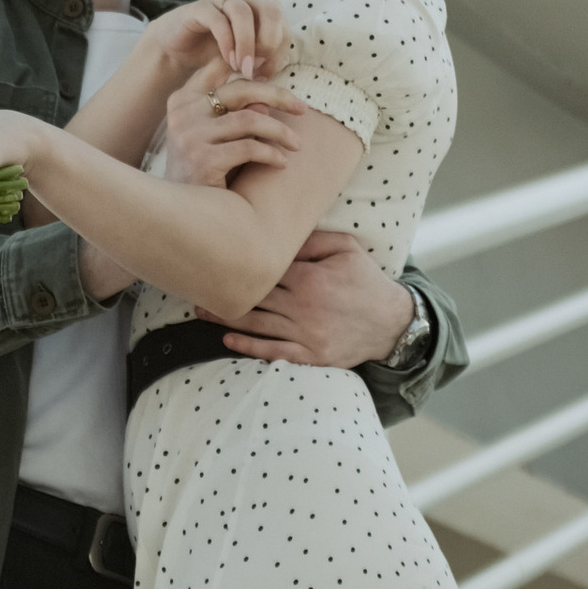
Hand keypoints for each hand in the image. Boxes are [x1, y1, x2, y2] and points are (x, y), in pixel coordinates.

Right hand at [156, 0, 290, 84]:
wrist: (179, 48)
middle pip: (270, 10)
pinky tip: (227, 60)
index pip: (283, 24)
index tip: (265, 76)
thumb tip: (271, 75)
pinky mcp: (200, 7)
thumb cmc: (216, 52)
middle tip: (257, 69)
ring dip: (247, 43)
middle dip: (268, 42)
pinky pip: (218, 19)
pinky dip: (227, 41)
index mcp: (262, 5)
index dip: (279, 52)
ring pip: (244, 12)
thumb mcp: (246, 58)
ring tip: (242, 68)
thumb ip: (263, 60)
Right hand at [162, 71, 307, 187]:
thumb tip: (267, 102)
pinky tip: (282, 163)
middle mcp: (183, 113)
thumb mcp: (216, 136)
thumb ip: (236, 114)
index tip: (275, 82)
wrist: (181, 213)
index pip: (219, 69)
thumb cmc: (202, 171)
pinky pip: (249, 148)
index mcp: (183, 100)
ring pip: (250, 119)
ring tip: (297, 145)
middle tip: (302, 108)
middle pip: (241, 89)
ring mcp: (190, 135)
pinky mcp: (203, 159)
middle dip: (278, 96)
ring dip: (280, 132)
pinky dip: (272, 154)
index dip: (250, 68)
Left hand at [204, 232, 415, 369]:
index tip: (213, 256)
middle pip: (254, 297)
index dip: (238, 262)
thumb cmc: (366, 280)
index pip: (265, 269)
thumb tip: (279, 233)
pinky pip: (273, 352)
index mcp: (311, 278)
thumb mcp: (346, 249)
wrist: (392, 323)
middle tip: (195, 284)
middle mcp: (305, 307)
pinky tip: (226, 339)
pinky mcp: (311, 356)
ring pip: (257, 326)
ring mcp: (307, 334)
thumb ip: (312, 240)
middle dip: (223, 291)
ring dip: (225, 319)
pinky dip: (248, 347)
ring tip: (200, 311)